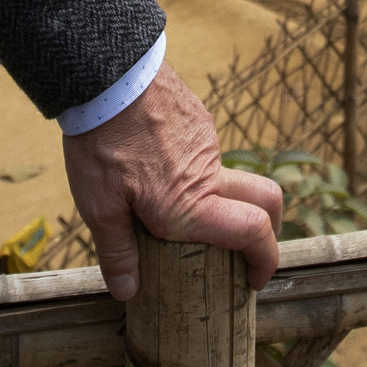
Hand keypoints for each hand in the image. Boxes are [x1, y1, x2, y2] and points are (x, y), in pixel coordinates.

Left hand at [64, 64, 285, 299]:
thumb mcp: (98, 206)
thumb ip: (116, 251)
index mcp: (191, 205)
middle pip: (267, 201)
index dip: (265, 261)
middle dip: (268, 230)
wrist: (105, 74)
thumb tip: (128, 292)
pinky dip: (197, 170)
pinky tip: (157, 167)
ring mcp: (208, 142)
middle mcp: (210, 174)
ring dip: (220, 198)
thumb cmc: (101, 144)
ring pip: (230, 177)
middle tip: (245, 251)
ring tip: (174, 206)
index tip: (254, 281)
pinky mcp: (198, 118)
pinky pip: (208, 153)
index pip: (254, 233)